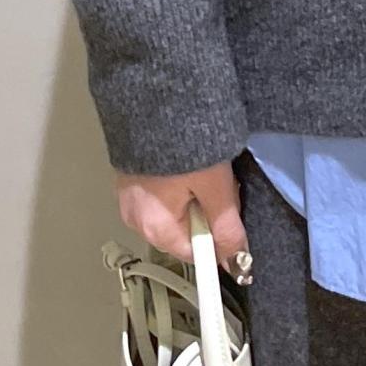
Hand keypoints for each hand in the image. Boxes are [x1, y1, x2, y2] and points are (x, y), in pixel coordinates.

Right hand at [116, 160, 253, 283]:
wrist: (152, 100)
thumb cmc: (186, 147)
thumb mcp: (216, 187)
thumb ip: (227, 228)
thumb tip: (237, 265)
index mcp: (155, 230)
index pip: (196, 254)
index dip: (219, 238)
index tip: (231, 211)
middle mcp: (136, 222)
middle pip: (184, 232)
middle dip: (206, 212)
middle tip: (218, 182)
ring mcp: (128, 200)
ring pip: (174, 211)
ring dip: (193, 195)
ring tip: (202, 167)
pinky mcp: (128, 179)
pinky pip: (159, 193)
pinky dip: (177, 183)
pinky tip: (185, 161)